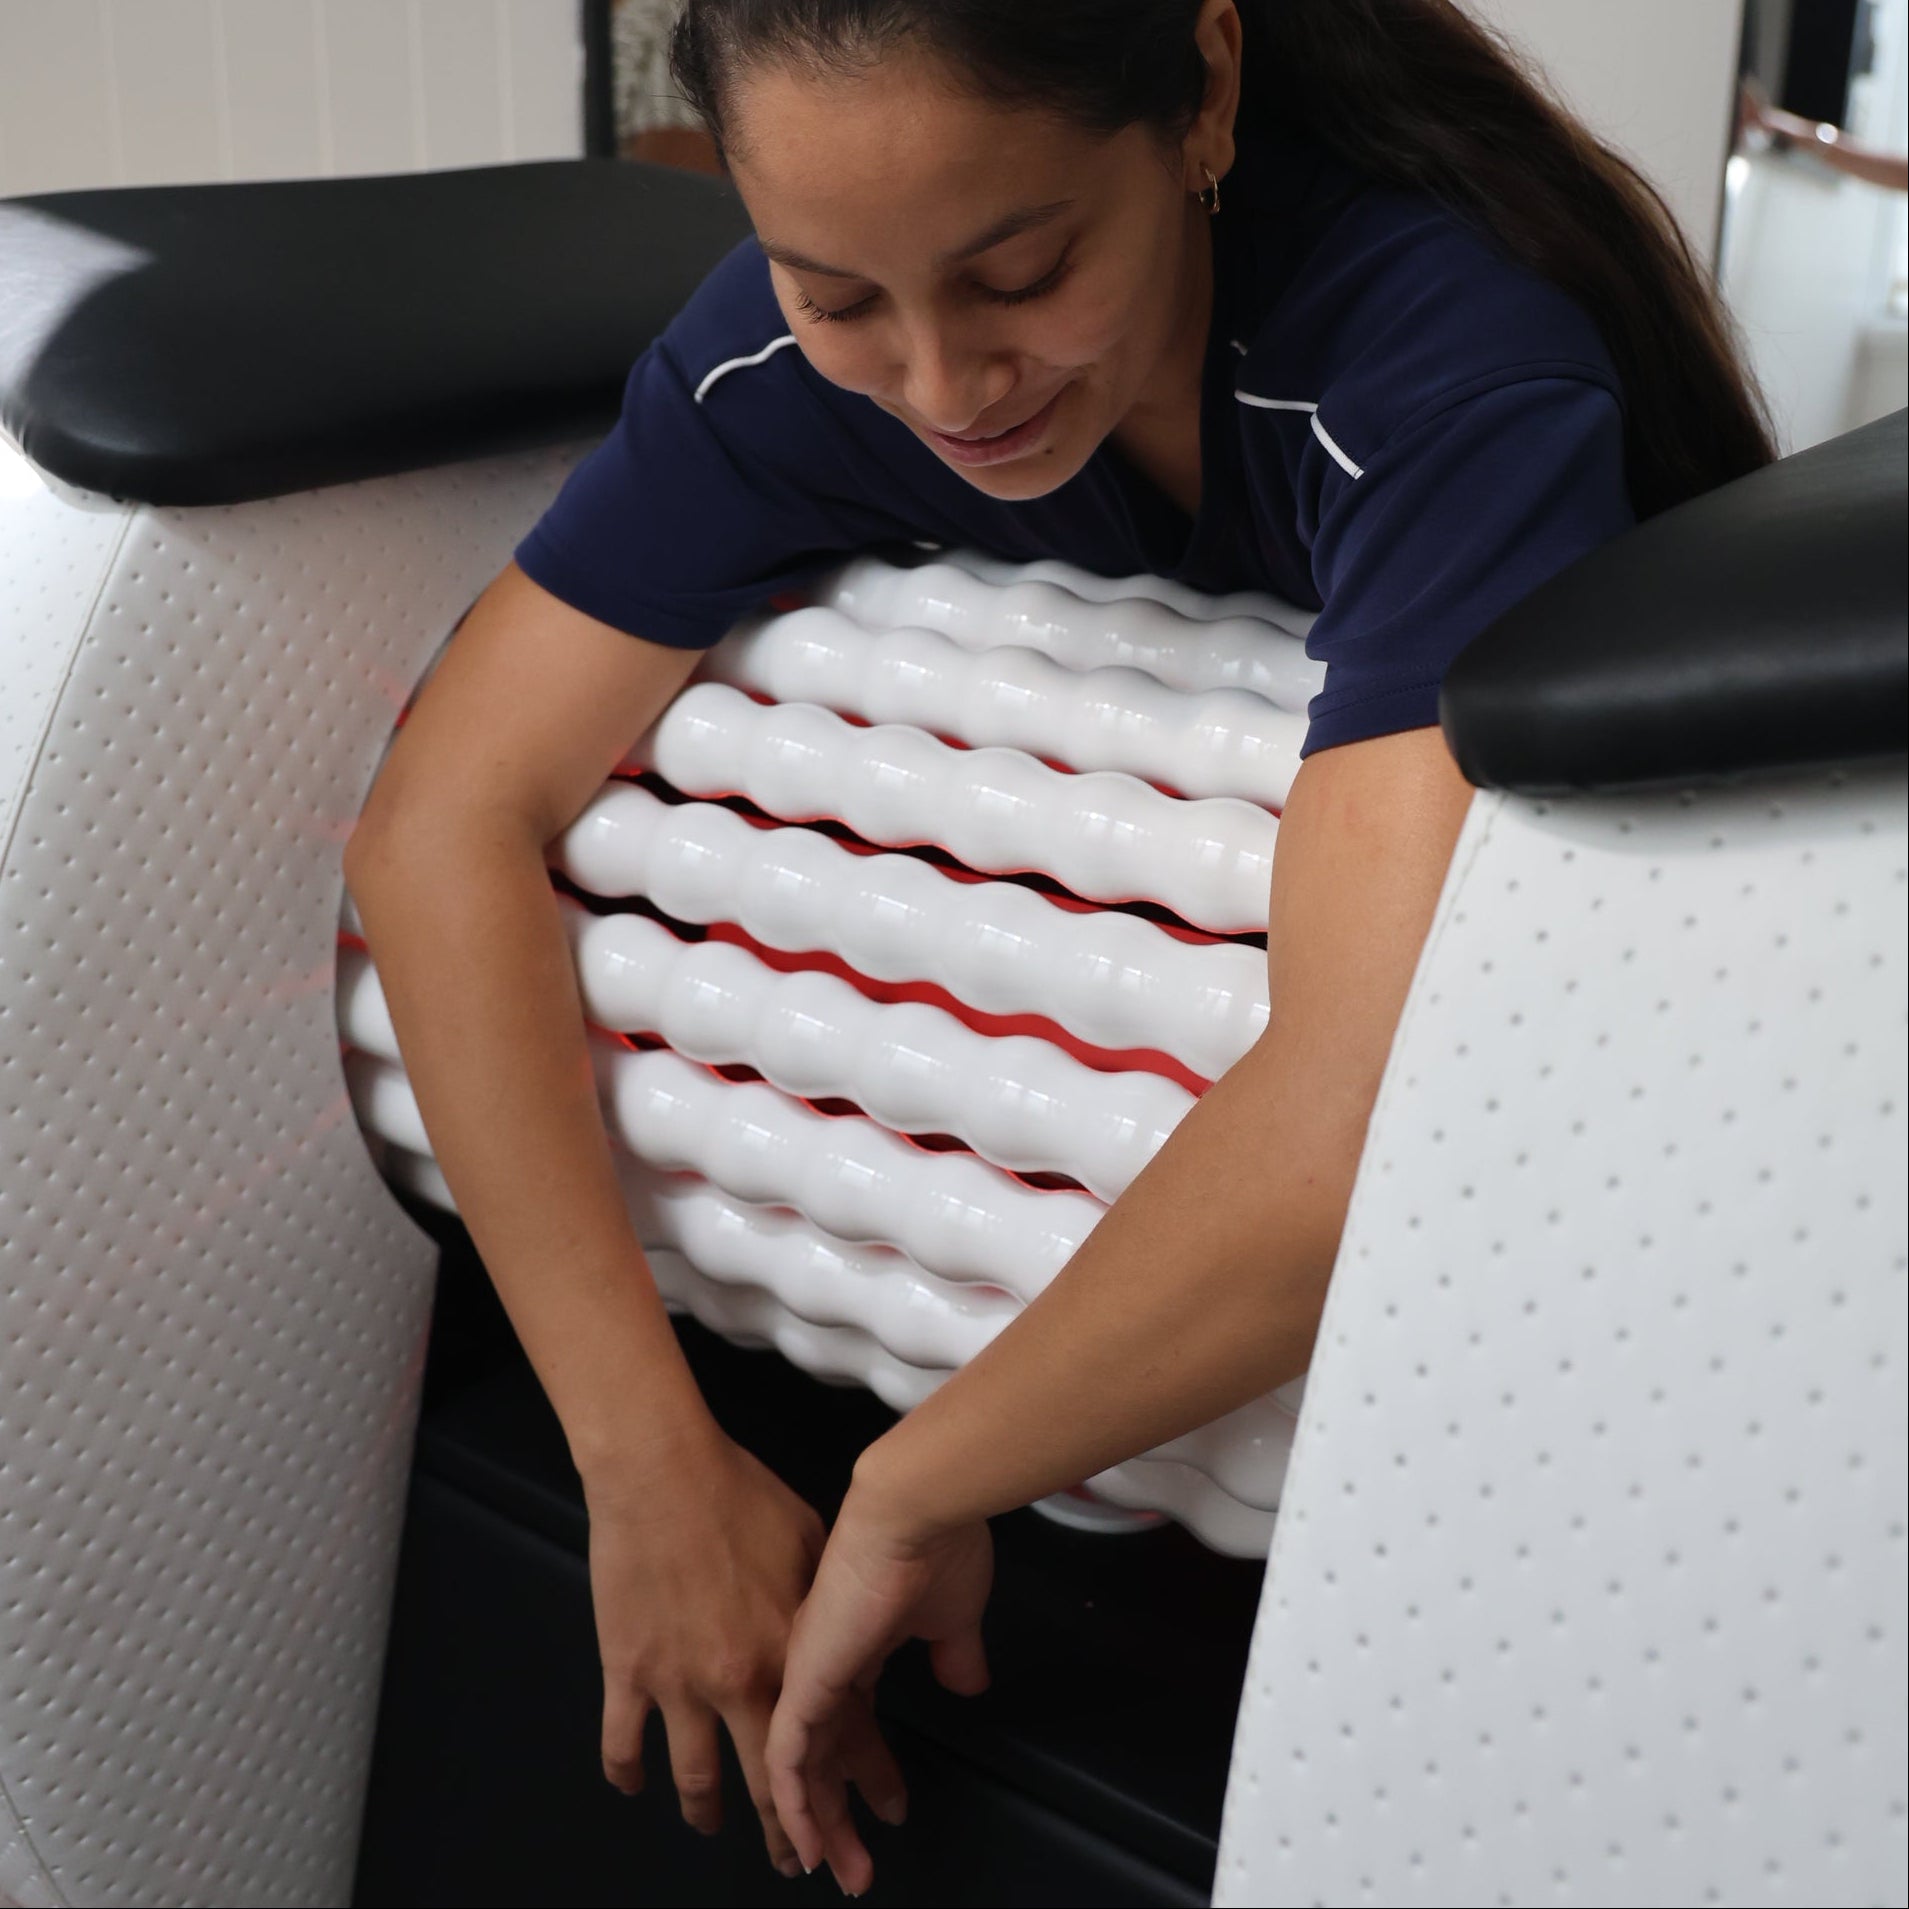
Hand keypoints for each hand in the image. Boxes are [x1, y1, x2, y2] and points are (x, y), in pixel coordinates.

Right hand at [582, 1426, 824, 1876]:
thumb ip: (825, 1603)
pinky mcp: (628, 1671)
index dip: (867, 1784)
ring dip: (713, 1815)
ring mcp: (679, 1683)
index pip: (843, 1736)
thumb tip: (851, 1631)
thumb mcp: (811, 1542)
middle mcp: (739, 1680)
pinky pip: (625, 1744)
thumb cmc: (739, 1493)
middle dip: (798, 1835)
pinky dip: (629, 1774)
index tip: (883, 1818)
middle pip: (774, 1780)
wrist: (664, 1471)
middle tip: (810, 1866)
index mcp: (792, 1649)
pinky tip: (636, 1788)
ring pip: (698, 1780)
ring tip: (720, 1830)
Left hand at [767, 1481, 993, 1893]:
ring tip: (839, 1870)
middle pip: (821, 1752)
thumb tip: (966, 1681)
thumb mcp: (954, 1614)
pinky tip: (806, 1843)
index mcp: (853, 1638)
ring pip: (800, 1765)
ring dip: (821, 1824)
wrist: (915, 1507)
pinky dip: (795, 1806)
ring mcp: (809, 1670)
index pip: (848, 1720)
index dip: (861, 1768)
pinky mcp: (805, 1679)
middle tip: (853, 1864)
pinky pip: (787, 1757)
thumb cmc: (936, 1542)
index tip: (879, 1806)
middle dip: (837, 1814)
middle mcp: (822, 1657)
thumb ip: (954, 1652)